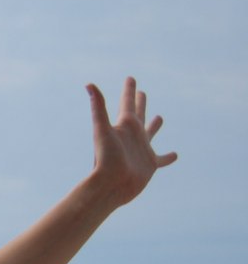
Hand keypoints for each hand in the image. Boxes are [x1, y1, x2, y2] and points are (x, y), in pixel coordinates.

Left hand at [87, 77, 176, 207]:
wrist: (111, 185)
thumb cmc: (106, 158)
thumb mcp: (102, 129)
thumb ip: (97, 107)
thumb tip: (88, 84)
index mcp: (123, 126)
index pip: (126, 102)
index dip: (129, 90)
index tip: (130, 78)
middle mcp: (132, 136)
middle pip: (138, 114)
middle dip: (139, 102)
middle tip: (142, 92)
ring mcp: (141, 149)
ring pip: (151, 133)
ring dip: (155, 125)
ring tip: (160, 117)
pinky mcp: (150, 164)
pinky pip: (162, 159)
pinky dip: (168, 157)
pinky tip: (175, 155)